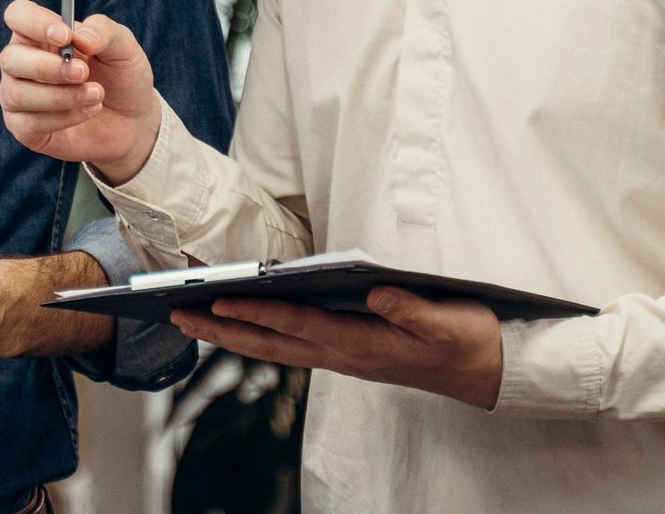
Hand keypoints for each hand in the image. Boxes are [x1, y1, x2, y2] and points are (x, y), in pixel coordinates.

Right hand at [0, 0, 162, 184]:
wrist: (132, 120)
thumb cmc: (120, 76)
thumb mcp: (123, 47)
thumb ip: (104, 31)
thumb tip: (79, 37)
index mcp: (39, 33)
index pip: (17, 15)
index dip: (35, 23)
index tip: (66, 36)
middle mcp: (21, 62)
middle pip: (10, 58)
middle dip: (49, 68)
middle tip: (84, 72)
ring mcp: (18, 95)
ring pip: (18, 94)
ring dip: (62, 96)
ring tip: (96, 95)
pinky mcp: (23, 128)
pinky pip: (29, 124)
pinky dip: (64, 118)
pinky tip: (88, 111)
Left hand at [169, 288, 504, 408]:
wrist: (488, 371)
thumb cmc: (467, 342)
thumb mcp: (449, 322)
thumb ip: (413, 310)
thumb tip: (376, 294)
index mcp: (361, 344)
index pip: (296, 325)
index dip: (256, 312)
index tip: (218, 301)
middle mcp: (343, 354)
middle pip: (270, 342)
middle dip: (221, 329)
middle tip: (176, 316)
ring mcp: (342, 356)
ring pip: (274, 346)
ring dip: (231, 335)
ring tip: (191, 319)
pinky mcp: (347, 352)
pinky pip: (291, 345)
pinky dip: (258, 334)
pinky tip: (240, 326)